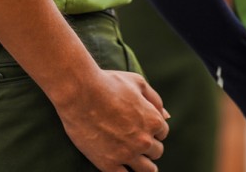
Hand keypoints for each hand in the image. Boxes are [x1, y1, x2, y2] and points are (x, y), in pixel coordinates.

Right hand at [53, 69, 168, 171]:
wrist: (79, 92)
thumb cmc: (107, 83)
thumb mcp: (137, 82)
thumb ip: (155, 99)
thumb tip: (166, 116)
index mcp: (153, 120)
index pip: (162, 133)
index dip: (152, 130)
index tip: (141, 127)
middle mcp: (144, 140)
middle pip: (156, 152)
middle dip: (148, 146)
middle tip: (133, 140)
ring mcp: (127, 154)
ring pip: (147, 170)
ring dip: (143, 165)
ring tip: (133, 160)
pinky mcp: (108, 163)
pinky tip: (120, 167)